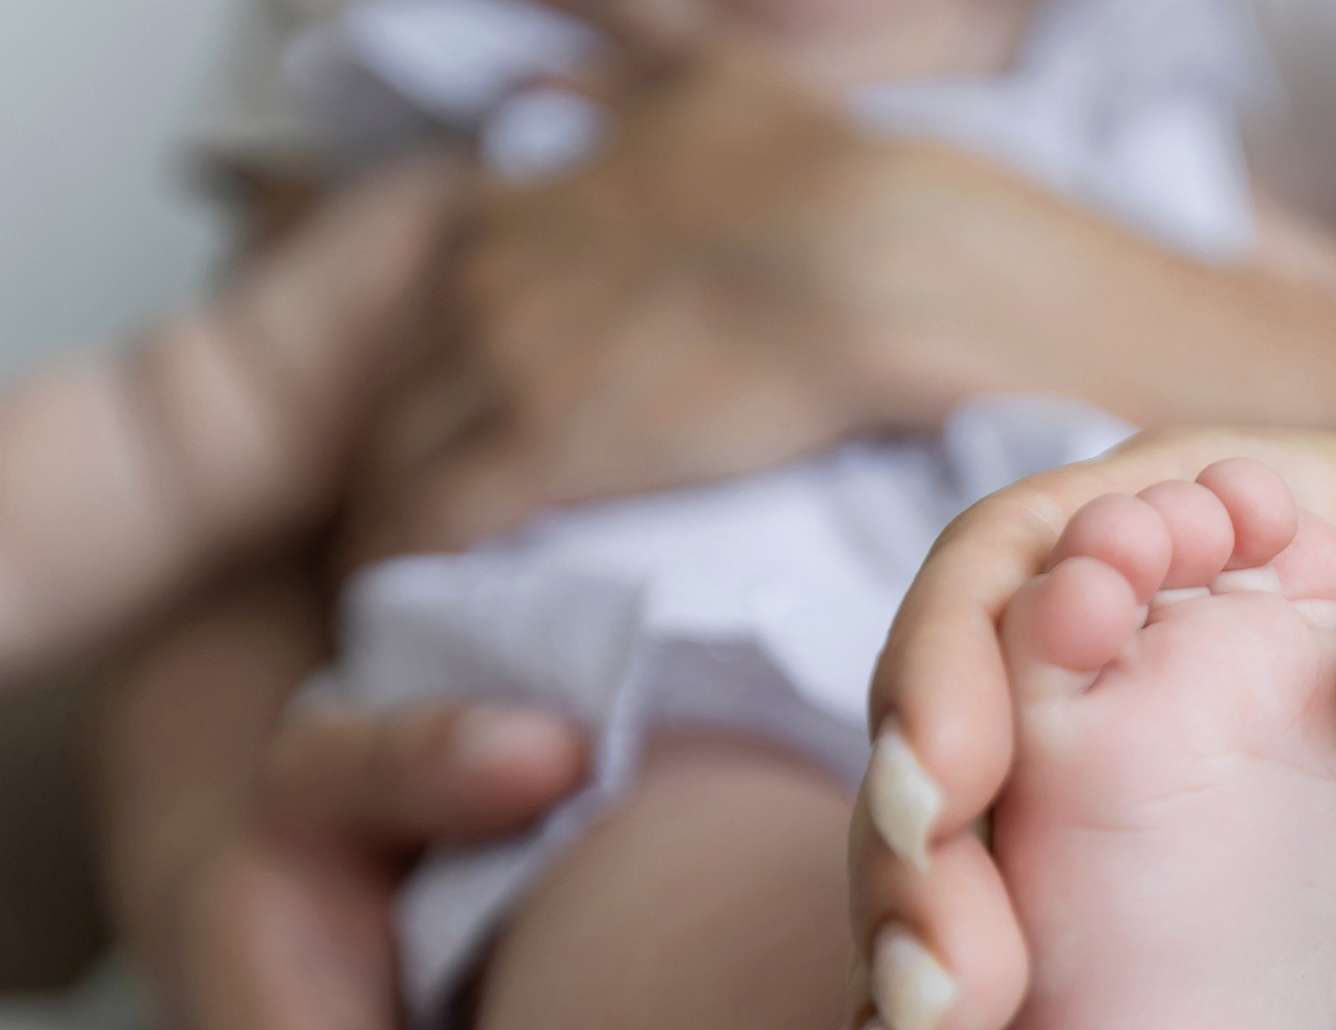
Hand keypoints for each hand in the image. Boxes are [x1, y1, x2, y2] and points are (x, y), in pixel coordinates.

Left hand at [345, 40, 1333, 559]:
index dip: (472, 347)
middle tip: (434, 505)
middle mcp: (511, 245)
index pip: (467, 272)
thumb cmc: (867, 196)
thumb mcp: (747, 94)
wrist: (898, 263)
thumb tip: (629, 81)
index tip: (483, 407)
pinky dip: (409, 559)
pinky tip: (411, 605)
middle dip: (419, 427)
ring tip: (416, 572)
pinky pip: (428, 511)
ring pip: (401, 434)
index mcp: (570, 178)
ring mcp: (511, 341)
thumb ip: (673, 89)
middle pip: (416, 357)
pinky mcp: (534, 441)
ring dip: (400, 499)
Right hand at [794, 427, 1335, 1029]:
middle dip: (910, 856)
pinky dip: (936, 1023)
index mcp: (1154, 505)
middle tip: (942, 990)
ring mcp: (1077, 758)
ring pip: (938, 849)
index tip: (949, 792)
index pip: (1004, 563)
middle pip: (934, 724)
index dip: (955, 669)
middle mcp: (1080, 631)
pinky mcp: (1095, 873)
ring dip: (910, 963)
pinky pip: (989, 939)